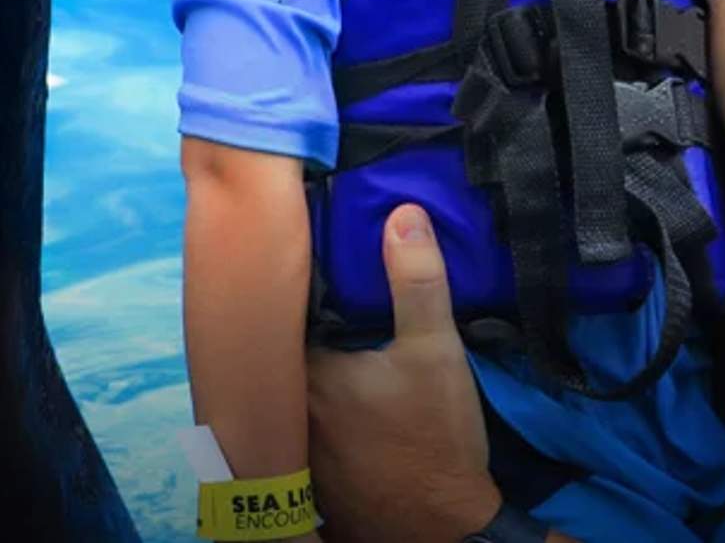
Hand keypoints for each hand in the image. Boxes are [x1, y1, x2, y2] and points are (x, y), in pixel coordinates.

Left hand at [305, 205, 502, 542]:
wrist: (441, 528)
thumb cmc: (435, 438)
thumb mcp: (436, 351)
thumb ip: (418, 281)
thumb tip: (402, 213)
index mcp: (307, 371)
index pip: (283, 309)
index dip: (296, 279)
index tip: (312, 249)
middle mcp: (288, 407)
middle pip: (284, 344)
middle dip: (300, 316)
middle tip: (325, 282)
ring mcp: (294, 443)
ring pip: (291, 381)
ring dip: (306, 356)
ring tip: (335, 323)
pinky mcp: (309, 470)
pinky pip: (300, 415)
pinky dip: (313, 395)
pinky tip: (343, 381)